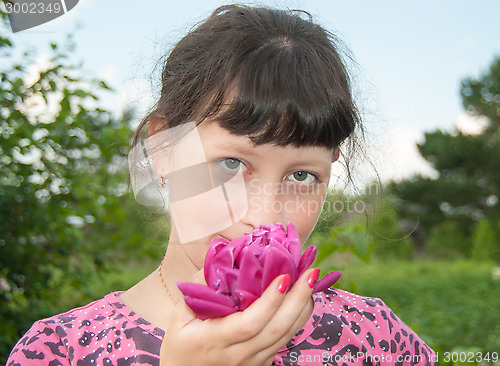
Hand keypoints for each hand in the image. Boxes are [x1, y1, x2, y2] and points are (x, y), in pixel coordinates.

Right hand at [160, 268, 317, 365]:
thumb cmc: (181, 347)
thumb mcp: (180, 318)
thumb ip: (198, 289)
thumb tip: (220, 255)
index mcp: (215, 342)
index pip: (249, 324)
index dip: (269, 302)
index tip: (284, 277)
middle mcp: (238, 356)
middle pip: (276, 330)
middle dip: (298, 299)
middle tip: (311, 272)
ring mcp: (253, 363)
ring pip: (285, 337)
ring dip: (302, 308)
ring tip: (312, 280)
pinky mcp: (262, 364)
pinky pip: (284, 341)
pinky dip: (297, 320)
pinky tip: (303, 300)